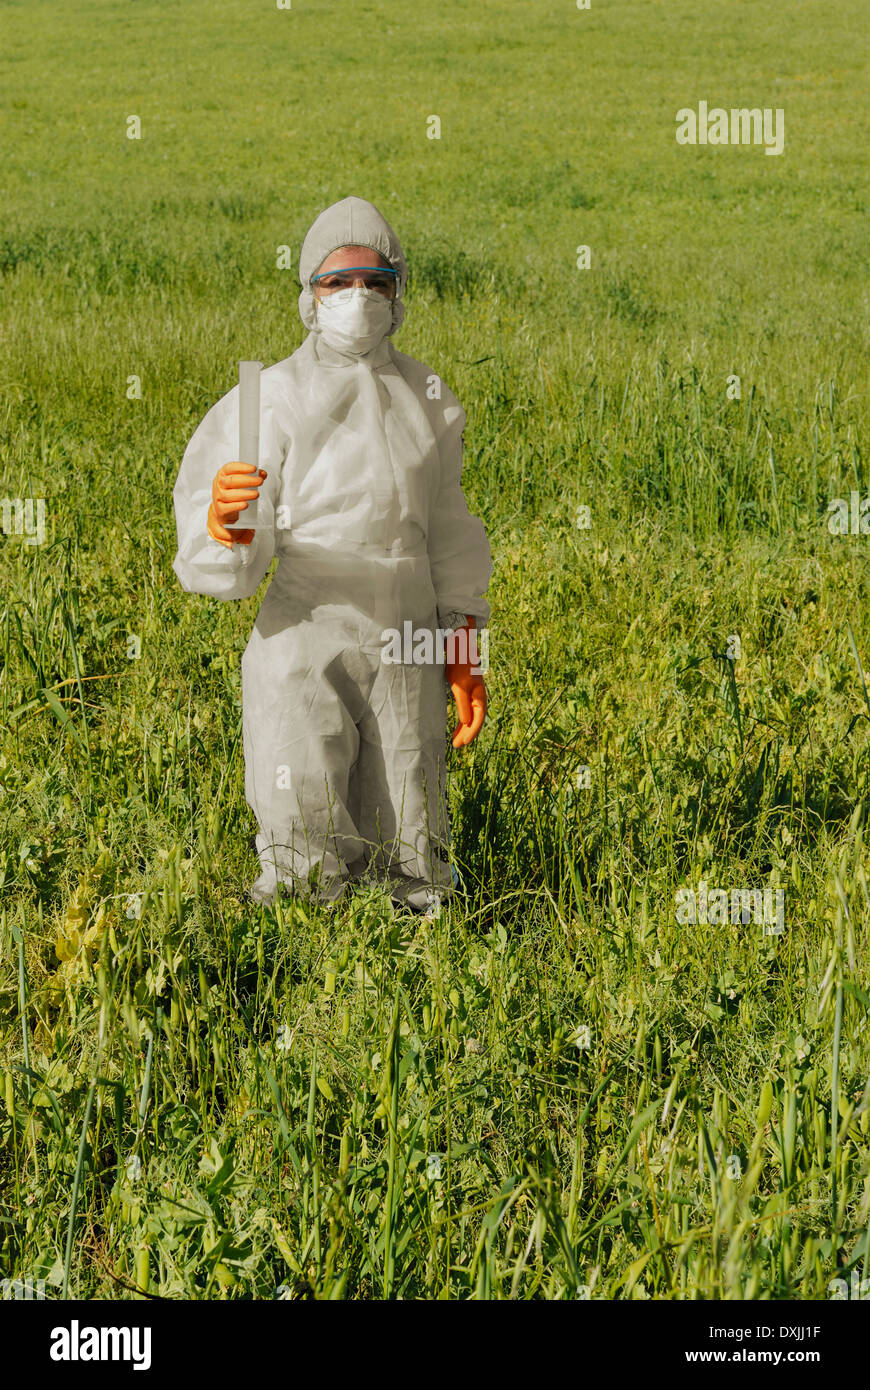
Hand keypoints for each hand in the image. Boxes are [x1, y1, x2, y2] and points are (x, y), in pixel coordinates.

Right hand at [207, 463, 266, 547]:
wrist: (223, 510)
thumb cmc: (232, 492)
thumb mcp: (240, 482)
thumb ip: (252, 476)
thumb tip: (262, 474)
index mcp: (223, 474)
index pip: (230, 468)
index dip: (242, 467)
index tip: (254, 469)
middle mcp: (219, 485)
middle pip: (231, 481)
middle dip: (247, 481)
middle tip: (259, 482)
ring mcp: (218, 497)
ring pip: (229, 495)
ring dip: (245, 494)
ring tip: (256, 494)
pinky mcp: (220, 509)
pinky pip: (227, 508)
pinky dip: (237, 506)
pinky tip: (245, 504)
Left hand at [445, 618, 486, 748]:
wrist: (459, 647)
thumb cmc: (459, 665)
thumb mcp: (459, 685)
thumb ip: (462, 704)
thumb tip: (466, 722)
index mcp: (480, 696)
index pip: (478, 719)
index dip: (471, 732)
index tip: (463, 743)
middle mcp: (478, 697)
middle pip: (475, 720)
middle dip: (466, 734)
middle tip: (456, 746)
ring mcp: (473, 696)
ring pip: (470, 717)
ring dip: (464, 729)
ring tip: (455, 741)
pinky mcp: (466, 693)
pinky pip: (466, 711)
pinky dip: (462, 721)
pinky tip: (458, 727)